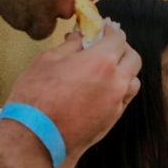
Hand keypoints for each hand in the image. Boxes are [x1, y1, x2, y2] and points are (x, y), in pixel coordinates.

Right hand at [4, 22, 140, 154]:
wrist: (35, 138)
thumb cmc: (36, 97)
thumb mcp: (48, 60)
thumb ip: (70, 46)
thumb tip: (80, 37)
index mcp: (102, 61)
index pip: (118, 38)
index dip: (110, 31)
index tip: (103, 29)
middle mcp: (116, 82)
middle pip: (133, 58)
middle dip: (122, 49)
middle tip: (105, 47)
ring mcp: (116, 104)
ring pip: (133, 81)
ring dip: (124, 71)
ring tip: (106, 70)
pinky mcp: (112, 121)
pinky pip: (124, 100)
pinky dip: (118, 90)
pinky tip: (101, 89)